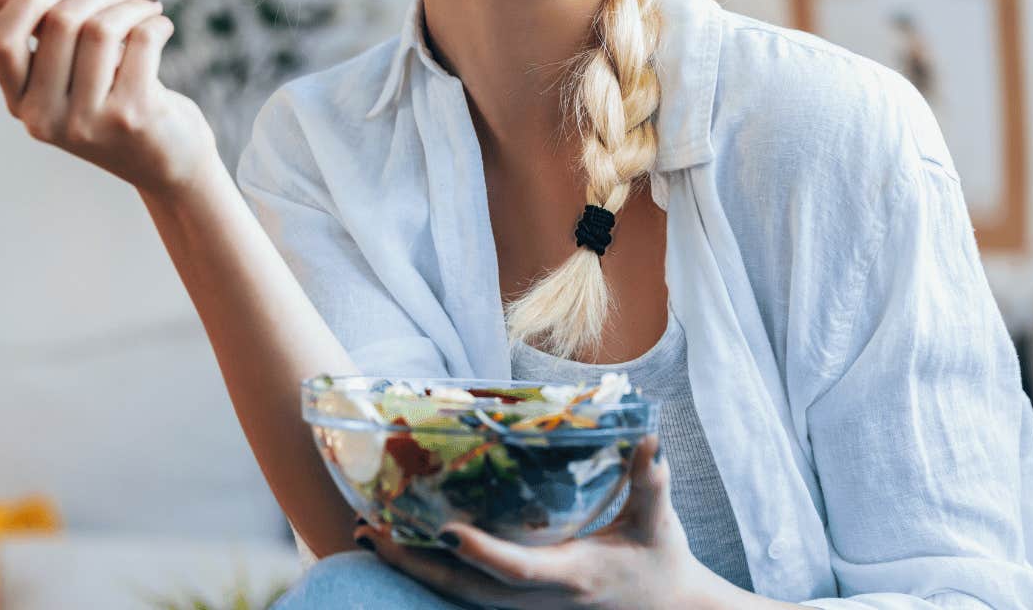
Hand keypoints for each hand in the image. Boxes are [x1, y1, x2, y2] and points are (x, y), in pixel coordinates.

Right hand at [0, 0, 219, 195]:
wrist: (168, 163)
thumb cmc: (112, 103)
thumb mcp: (67, 69)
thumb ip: (30, 22)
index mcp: (21, 103)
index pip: (0, 43)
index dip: (26, 3)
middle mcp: (46, 119)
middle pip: (60, 24)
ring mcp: (88, 122)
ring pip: (101, 29)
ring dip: (132, 5)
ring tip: (148, 6)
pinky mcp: (131, 117)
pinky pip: (141, 42)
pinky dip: (155, 23)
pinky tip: (161, 26)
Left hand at [355, 436, 729, 609]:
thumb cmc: (661, 561)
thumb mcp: (658, 522)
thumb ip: (650, 481)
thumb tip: (648, 440)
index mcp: (573, 575)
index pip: (518, 569)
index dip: (482, 553)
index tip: (445, 530)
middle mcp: (541, 599)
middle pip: (468, 589)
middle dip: (418, 564)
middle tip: (374, 530)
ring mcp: (528, 607)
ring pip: (460, 594)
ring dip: (414, 568)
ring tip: (371, 535)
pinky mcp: (521, 604)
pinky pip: (467, 592)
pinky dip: (433, 572)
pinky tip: (405, 549)